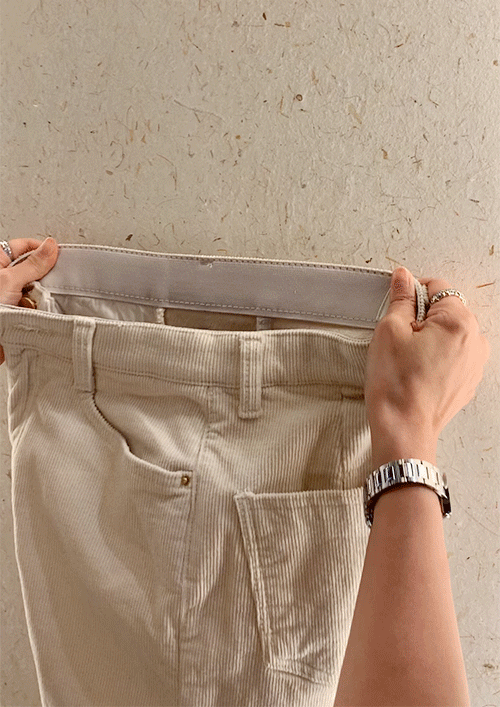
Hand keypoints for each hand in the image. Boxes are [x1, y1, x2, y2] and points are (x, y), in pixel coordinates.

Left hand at [0, 237, 58, 364]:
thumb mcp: (10, 280)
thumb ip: (33, 264)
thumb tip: (50, 246)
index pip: (24, 246)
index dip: (41, 249)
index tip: (58, 256)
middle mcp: (4, 277)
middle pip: (33, 269)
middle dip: (43, 277)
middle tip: (48, 282)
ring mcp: (11, 295)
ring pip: (36, 289)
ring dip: (40, 296)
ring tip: (38, 302)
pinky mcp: (17, 311)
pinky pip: (35, 306)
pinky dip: (38, 310)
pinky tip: (36, 313)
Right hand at [364, 266, 490, 457]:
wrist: (403, 429)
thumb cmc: (397, 386)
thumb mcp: (389, 330)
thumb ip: (400, 298)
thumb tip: (403, 278)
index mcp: (459, 322)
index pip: (437, 286)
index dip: (411, 293)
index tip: (397, 308)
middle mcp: (475, 340)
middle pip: (446, 310)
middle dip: (422, 317)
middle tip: (400, 339)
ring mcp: (475, 363)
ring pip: (449, 333)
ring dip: (429, 338)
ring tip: (408, 359)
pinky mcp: (468, 380)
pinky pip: (453, 355)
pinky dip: (436, 357)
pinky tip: (417, 371)